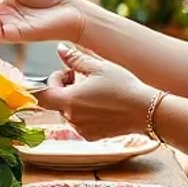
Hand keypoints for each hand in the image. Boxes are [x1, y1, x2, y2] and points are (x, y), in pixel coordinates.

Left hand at [37, 43, 151, 140]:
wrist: (145, 111)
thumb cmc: (123, 87)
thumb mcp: (98, 67)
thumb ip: (75, 59)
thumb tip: (60, 50)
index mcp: (69, 101)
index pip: (42, 94)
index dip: (49, 81)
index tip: (64, 73)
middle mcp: (71, 118)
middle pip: (55, 101)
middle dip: (64, 87)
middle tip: (83, 77)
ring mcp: (81, 129)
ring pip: (67, 111)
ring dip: (74, 99)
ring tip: (95, 89)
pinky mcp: (91, 136)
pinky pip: (79, 122)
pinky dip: (84, 112)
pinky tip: (101, 103)